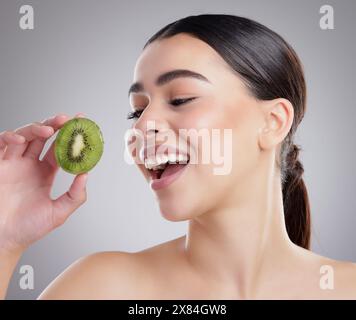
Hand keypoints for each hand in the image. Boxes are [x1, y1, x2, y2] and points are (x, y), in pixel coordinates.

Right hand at [0, 114, 87, 253]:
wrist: (4, 239)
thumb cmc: (29, 228)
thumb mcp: (59, 212)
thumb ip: (75, 195)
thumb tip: (86, 174)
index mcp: (45, 172)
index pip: (59, 148)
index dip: (69, 137)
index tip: (81, 126)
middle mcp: (30, 164)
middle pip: (43, 136)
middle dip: (55, 125)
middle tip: (67, 119)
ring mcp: (13, 163)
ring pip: (25, 136)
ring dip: (36, 127)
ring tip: (50, 128)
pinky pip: (2, 145)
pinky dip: (10, 137)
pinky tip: (20, 139)